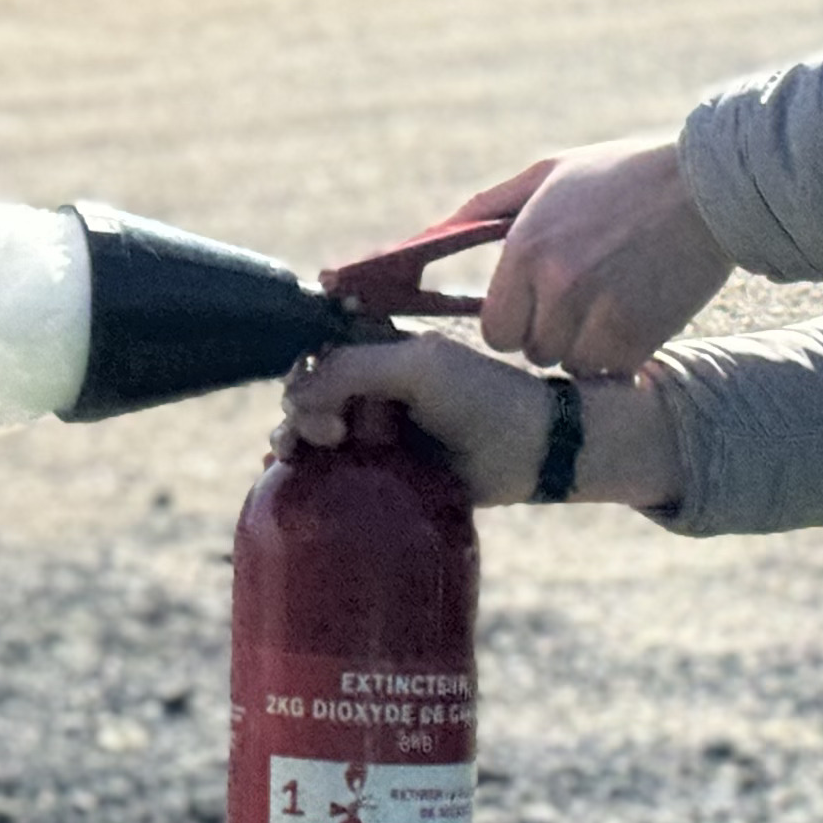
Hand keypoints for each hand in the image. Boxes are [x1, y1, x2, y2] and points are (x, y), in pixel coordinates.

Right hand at [281, 338, 682, 511]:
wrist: (533, 450)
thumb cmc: (480, 397)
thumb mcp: (415, 368)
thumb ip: (350, 370)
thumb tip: (294, 397)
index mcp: (376, 349)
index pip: (313, 354)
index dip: (303, 377)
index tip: (320, 406)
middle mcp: (369, 385)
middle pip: (304, 392)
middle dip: (299, 411)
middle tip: (329, 436)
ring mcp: (372, 427)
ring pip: (309, 428)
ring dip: (295, 438)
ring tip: (309, 455)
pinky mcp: (379, 467)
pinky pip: (329, 465)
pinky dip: (303, 468)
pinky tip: (290, 474)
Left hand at [465, 135, 732, 374]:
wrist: (710, 186)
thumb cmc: (624, 175)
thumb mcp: (549, 174)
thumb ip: (488, 207)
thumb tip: (434, 233)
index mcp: (525, 248)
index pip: (494, 329)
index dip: (515, 323)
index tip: (536, 309)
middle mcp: (555, 284)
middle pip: (531, 351)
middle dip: (550, 334)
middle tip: (581, 305)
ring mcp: (598, 311)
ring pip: (570, 365)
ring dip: (587, 348)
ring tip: (611, 308)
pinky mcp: (640, 332)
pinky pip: (611, 370)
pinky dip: (621, 356)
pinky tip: (635, 320)